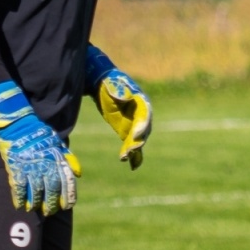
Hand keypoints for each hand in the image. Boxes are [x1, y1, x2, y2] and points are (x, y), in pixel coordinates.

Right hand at [0, 82, 81, 214]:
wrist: (18, 124)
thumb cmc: (39, 134)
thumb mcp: (57, 143)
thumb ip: (68, 159)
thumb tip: (78, 174)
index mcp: (56, 158)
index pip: (66, 181)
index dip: (67, 196)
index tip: (67, 206)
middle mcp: (45, 164)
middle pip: (51, 189)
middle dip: (51, 203)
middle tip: (50, 211)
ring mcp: (30, 167)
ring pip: (35, 191)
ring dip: (36, 203)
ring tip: (35, 210)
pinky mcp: (16, 168)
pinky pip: (19, 188)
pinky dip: (20, 198)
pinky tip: (20, 206)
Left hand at [86, 46, 151, 169]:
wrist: (104, 85)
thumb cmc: (110, 82)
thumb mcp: (113, 84)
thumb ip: (119, 90)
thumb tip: (124, 96)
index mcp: (141, 102)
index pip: (145, 116)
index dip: (141, 126)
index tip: (134, 136)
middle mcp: (142, 116)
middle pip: (142, 132)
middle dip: (136, 142)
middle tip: (128, 151)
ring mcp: (136, 126)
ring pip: (137, 141)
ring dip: (132, 150)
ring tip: (124, 157)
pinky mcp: (129, 133)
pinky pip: (133, 146)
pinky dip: (134, 156)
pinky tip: (132, 166)